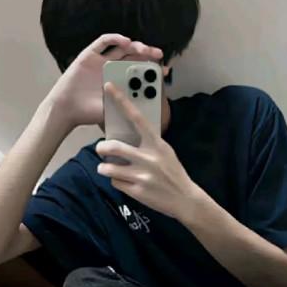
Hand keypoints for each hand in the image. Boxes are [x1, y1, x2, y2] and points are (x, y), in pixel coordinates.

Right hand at [44, 34, 162, 130]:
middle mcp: (111, 69)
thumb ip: (128, 102)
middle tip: (158, 56)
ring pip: (121, 48)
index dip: (151, 69)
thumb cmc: (90, 112)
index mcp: (119, 81)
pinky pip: (103, 42)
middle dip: (146, 55)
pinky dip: (115, 39)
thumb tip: (149, 103)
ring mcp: (100, 61)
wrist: (68, 110)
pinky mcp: (89, 55)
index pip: (139, 71)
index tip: (165, 71)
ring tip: (144, 49)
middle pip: (132, 57)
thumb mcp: (115, 108)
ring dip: (134, 46)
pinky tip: (125, 41)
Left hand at [96, 83, 203, 220]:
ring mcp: (142, 176)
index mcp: (157, 145)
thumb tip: (129, 134)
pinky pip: (115, 182)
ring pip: (108, 168)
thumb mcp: (166, 153)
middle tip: (101, 149)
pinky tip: (124, 181)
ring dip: (104, 167)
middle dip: (101, 148)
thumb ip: (150, 143)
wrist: (185, 199)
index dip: (122, 101)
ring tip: (107, 168)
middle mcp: (149, 159)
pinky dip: (116, 181)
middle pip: (113, 147)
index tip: (109, 87)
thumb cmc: (174, 173)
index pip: (137, 118)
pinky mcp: (137, 191)